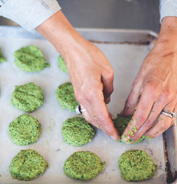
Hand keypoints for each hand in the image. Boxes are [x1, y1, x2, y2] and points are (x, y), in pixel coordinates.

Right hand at [36, 11, 119, 139]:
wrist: (72, 51)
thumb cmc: (89, 57)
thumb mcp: (107, 71)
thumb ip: (109, 88)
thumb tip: (107, 96)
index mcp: (92, 93)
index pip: (102, 116)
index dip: (110, 128)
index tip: (116, 136)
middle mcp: (83, 98)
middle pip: (95, 119)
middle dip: (105, 127)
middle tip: (115, 132)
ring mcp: (79, 96)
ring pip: (89, 115)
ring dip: (99, 121)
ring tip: (110, 124)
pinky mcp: (77, 93)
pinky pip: (86, 108)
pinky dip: (94, 114)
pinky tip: (101, 112)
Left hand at [121, 16, 176, 142]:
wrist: (172, 54)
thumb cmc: (154, 63)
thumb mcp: (138, 80)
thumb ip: (131, 99)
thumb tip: (125, 113)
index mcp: (151, 91)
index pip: (139, 117)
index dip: (131, 129)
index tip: (125, 135)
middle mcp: (163, 98)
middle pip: (150, 123)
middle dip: (139, 134)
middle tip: (130, 139)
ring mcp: (173, 100)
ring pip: (162, 124)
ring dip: (151, 133)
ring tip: (142, 136)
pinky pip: (171, 118)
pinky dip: (162, 126)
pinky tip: (154, 129)